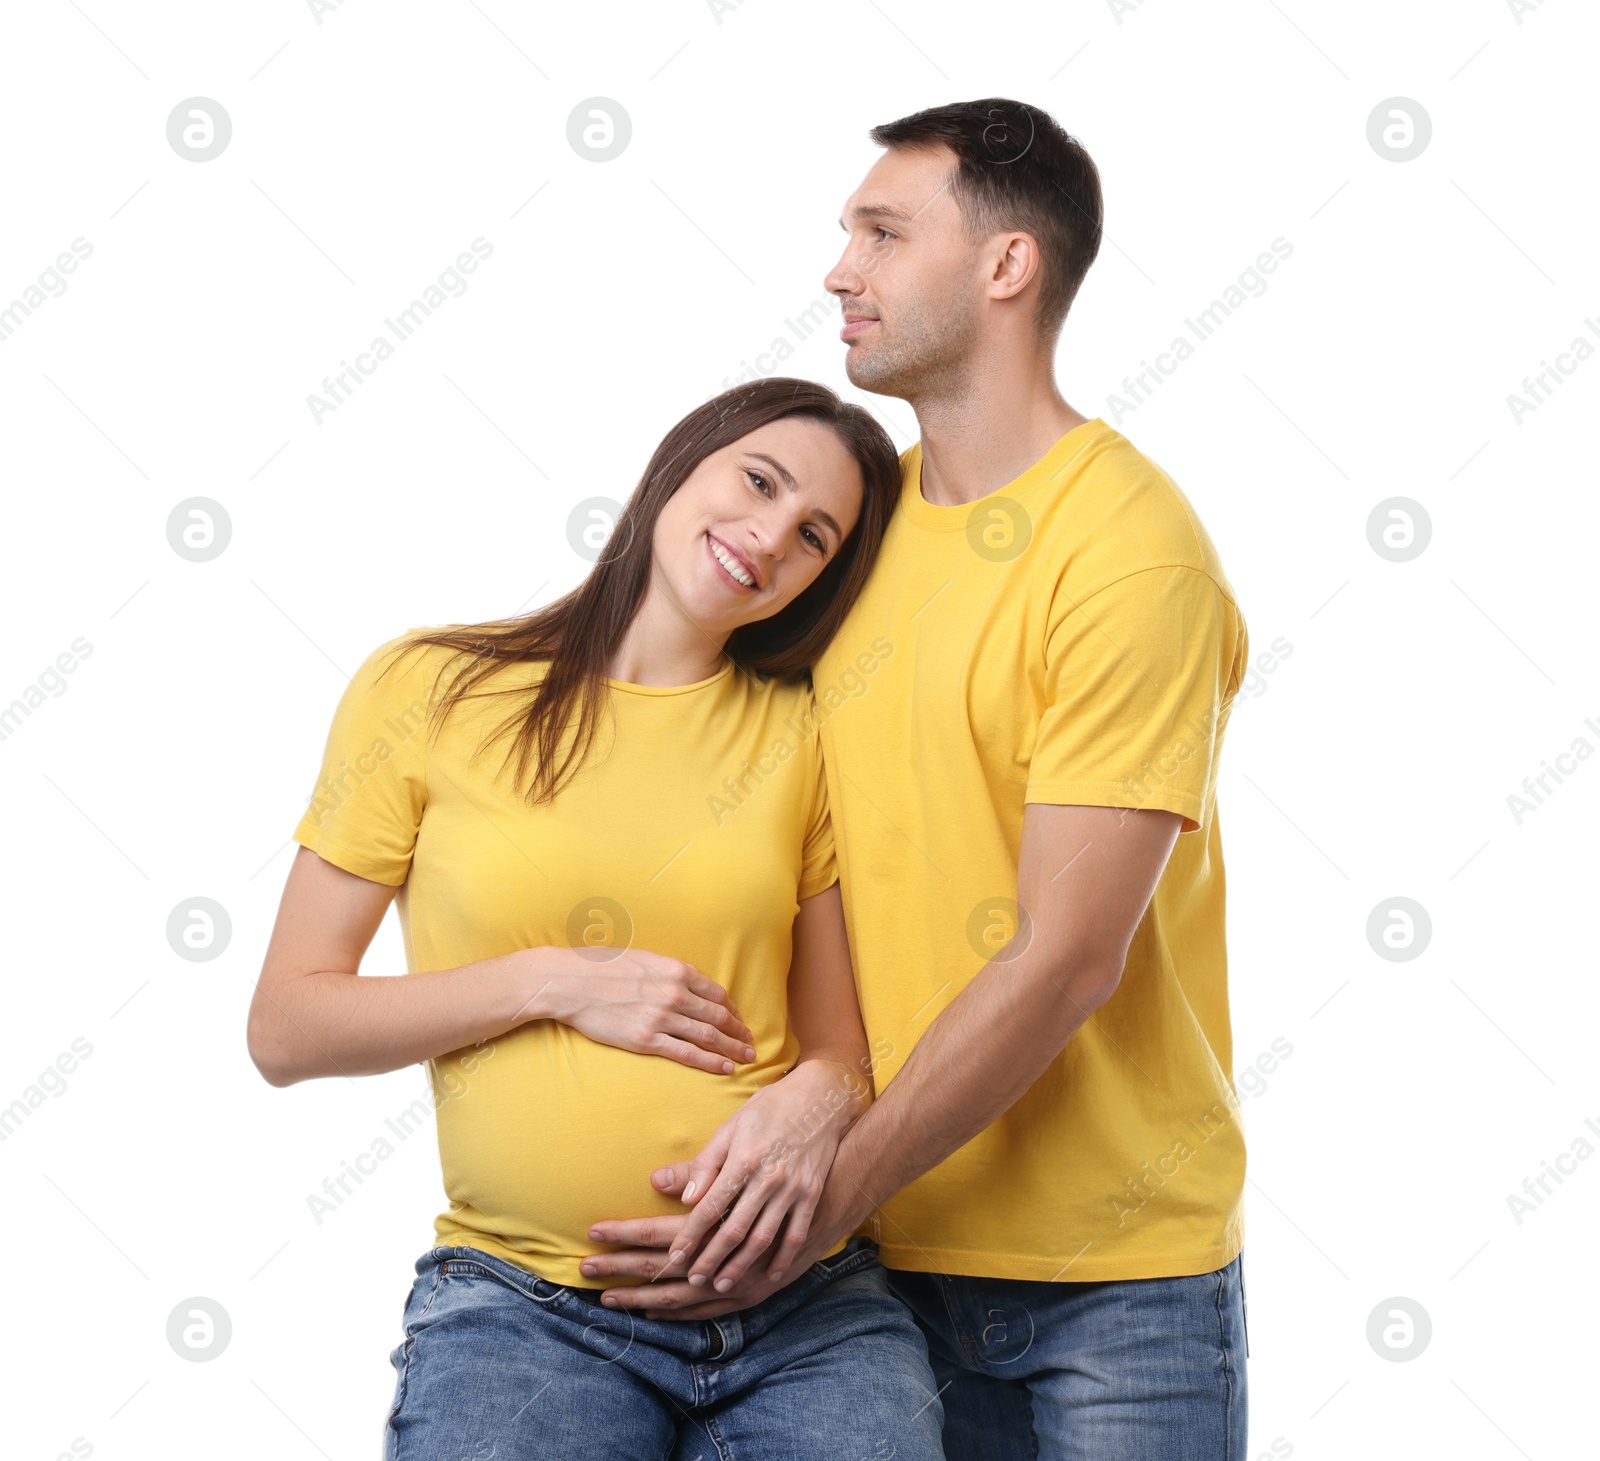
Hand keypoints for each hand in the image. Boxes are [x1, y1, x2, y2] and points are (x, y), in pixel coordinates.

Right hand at [515, 946, 756, 1074]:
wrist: (569, 982)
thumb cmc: (601, 967)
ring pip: (708, 1036)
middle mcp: (674, 993)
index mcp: (676, 971)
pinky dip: (710, 1062)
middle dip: (739, 1032)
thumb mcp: (643, 959)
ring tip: (746, 1059)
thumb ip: (667, 972)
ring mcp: (661, 1018)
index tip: (739, 1021)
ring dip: (732, 1049)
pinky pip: (687, 1054)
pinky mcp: (646, 1039)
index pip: (717, 993)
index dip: (732, 1010)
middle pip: (719, 1016)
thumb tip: (683, 981)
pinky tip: (724, 1069)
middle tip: (751, 1044)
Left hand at [583, 1057, 868, 1293]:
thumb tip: (683, 1197)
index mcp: (744, 1159)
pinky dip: (782, 1258)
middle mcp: (768, 1178)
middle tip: (693, 1280)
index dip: (691, 1235)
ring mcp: (793, 1189)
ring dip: (741, 1265)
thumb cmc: (769, 1109)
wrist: (821, 1098)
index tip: (675, 1256)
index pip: (710, 1207)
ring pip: (763, 1238)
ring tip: (722, 1284)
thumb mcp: (732, 1126)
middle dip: (711, 1259)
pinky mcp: (811, 1194)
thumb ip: (707, 1163)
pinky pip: (796, 1234)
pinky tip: (768, 1275)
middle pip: (735, 1229)